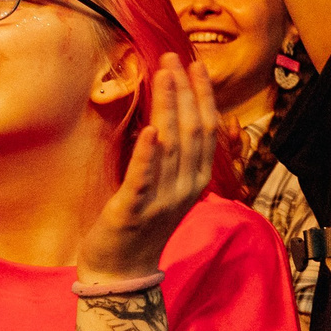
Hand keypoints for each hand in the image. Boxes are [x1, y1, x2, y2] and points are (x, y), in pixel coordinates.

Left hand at [76, 55, 219, 281]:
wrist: (123, 272)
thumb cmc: (143, 226)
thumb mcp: (167, 189)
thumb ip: (172, 158)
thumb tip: (169, 116)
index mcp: (196, 181)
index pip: (207, 129)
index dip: (202, 94)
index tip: (195, 65)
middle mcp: (185, 188)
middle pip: (192, 130)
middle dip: (185, 90)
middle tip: (173, 58)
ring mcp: (162, 200)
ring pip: (171, 146)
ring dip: (168, 106)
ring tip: (163, 75)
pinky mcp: (133, 211)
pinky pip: (144, 177)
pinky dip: (148, 153)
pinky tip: (151, 129)